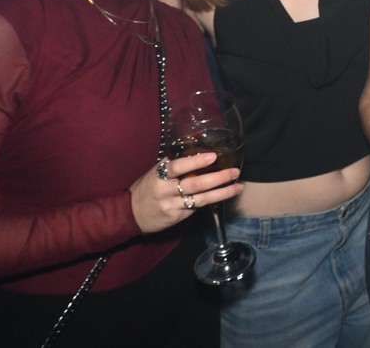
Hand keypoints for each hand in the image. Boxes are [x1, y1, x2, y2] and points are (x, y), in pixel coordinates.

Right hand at [129, 153, 243, 232]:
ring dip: (222, 193)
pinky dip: (212, 200)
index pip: (177, 167)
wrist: (130, 215)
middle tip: (234, 171)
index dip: (195, 162)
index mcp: (159, 176)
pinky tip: (225, 195)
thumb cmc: (147, 188)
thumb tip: (195, 151)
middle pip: (195, 185)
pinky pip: (197, 208)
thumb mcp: (155, 173)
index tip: (213, 156)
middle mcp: (166, 191)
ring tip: (238, 186)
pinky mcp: (177, 217)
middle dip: (217, 178)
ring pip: (201, 199)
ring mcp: (172, 205)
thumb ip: (173, 165)